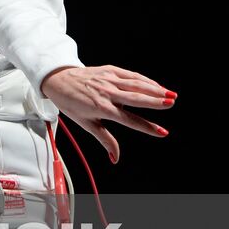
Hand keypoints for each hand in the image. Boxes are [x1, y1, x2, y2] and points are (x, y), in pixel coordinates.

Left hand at [40, 65, 175, 164]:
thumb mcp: (86, 123)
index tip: (162, 132)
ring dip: (155, 89)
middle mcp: (106, 93)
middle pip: (135, 98)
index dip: (146, 127)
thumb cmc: (71, 103)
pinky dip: (145, 80)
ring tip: (171, 95)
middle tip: (171, 104)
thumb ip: (105, 139)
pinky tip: (157, 85)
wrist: (58, 80)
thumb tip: (115, 158)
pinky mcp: (109, 69)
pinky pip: (130, 75)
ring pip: (135, 84)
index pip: (129, 120)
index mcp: (101, 108)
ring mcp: (108, 80)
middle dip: (154, 101)